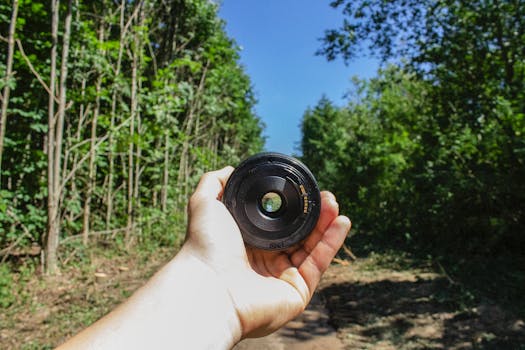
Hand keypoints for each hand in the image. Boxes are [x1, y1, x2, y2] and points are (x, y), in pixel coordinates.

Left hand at [183, 166, 350, 338]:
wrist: (208, 286)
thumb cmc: (204, 246)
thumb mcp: (205, 204)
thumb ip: (214, 182)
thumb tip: (230, 170)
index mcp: (246, 244)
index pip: (277, 224)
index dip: (293, 208)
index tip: (304, 190)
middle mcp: (265, 262)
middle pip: (298, 235)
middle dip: (314, 215)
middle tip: (326, 196)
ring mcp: (282, 278)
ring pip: (311, 248)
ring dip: (326, 225)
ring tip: (334, 204)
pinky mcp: (297, 293)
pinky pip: (318, 264)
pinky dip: (331, 243)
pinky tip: (341, 222)